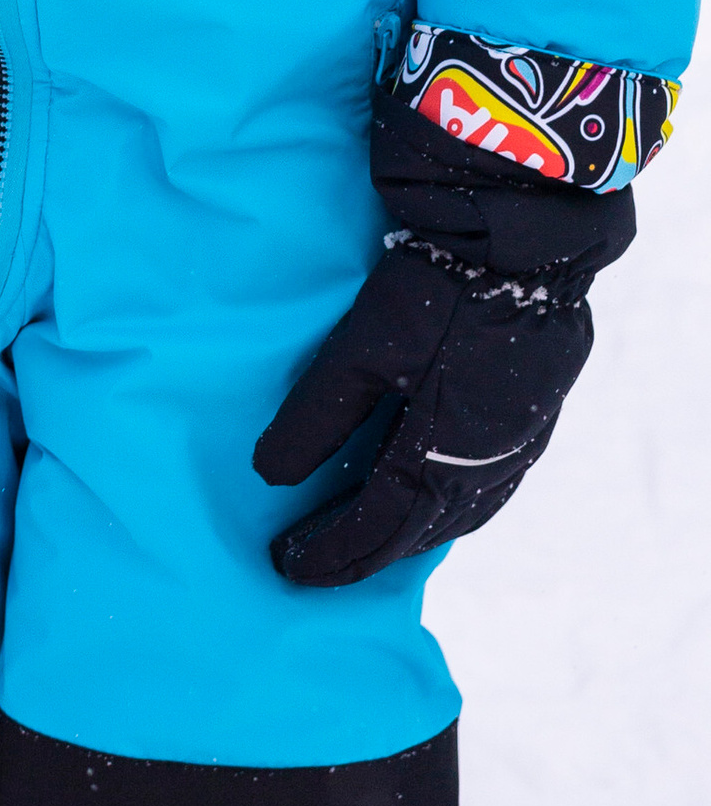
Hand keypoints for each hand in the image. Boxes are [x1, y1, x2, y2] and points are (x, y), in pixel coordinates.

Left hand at [253, 236, 600, 586]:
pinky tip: (432, 496)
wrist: (527, 239)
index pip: (377, 528)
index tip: (285, 566)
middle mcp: (490, 467)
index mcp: (444, 459)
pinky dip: (449, 505)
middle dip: (365, 553)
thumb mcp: (362, 351)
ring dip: (409, 534)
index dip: (331, 552)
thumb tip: (268, 477)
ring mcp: (522, 444)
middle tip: (314, 566)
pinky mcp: (537, 415)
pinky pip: (490, 486)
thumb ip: (316, 419)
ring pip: (460, 514)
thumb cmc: (437, 291)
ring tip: (365, 541)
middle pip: (420, 532)